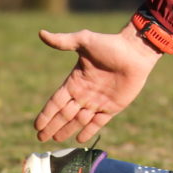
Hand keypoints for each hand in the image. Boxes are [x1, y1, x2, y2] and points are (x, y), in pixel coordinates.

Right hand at [32, 23, 159, 144]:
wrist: (136, 51)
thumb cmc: (110, 44)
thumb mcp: (84, 40)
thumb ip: (63, 41)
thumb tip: (41, 33)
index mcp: (75, 81)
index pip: (56, 101)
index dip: (46, 114)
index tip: (36, 125)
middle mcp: (84, 93)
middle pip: (64, 114)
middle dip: (52, 126)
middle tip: (41, 138)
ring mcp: (98, 101)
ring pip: (78, 120)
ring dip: (67, 130)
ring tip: (55, 140)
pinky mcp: (112, 107)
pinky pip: (98, 122)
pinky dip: (89, 130)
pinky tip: (79, 139)